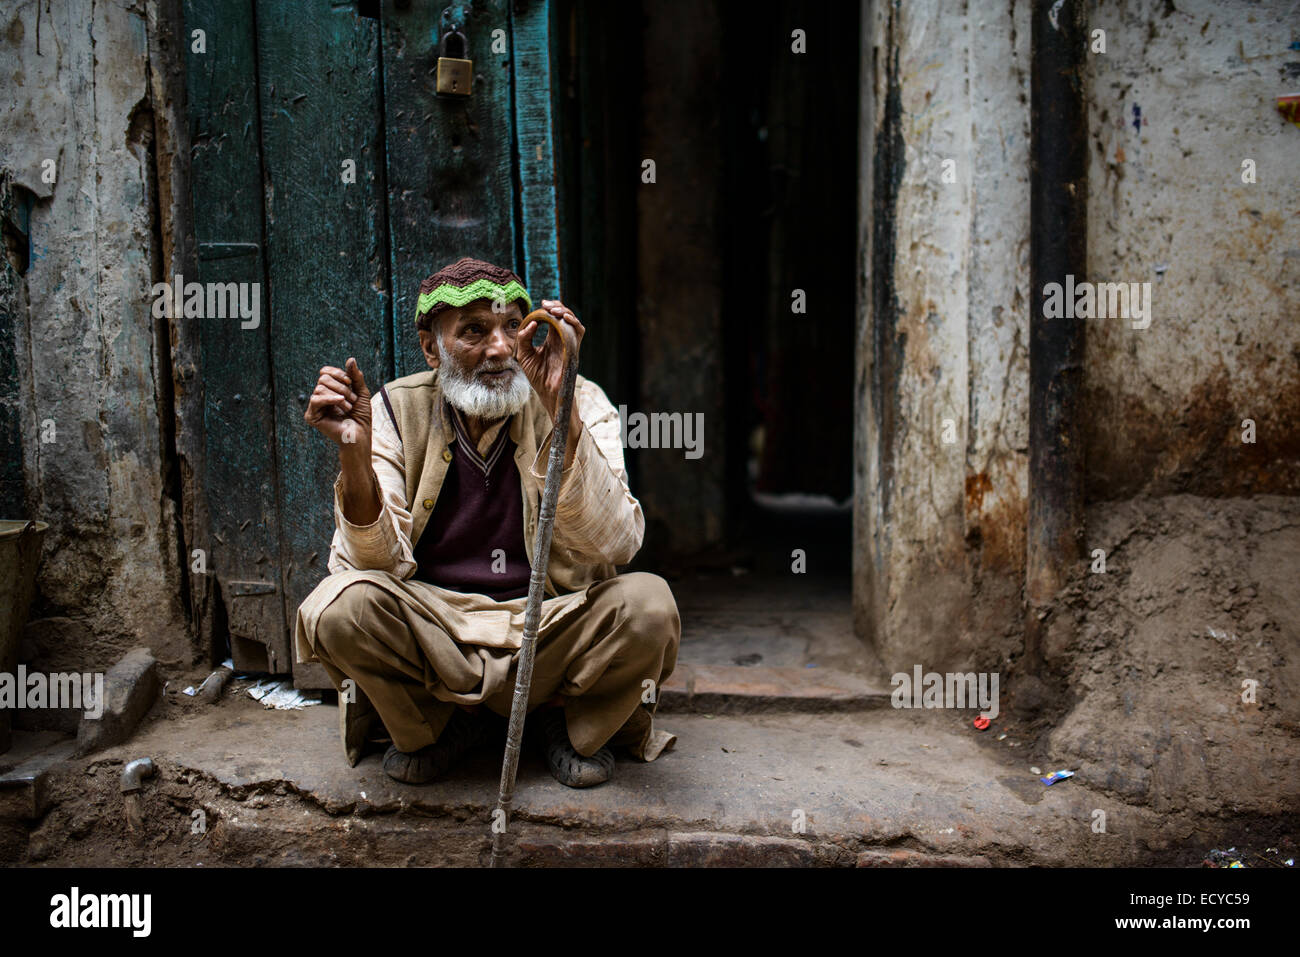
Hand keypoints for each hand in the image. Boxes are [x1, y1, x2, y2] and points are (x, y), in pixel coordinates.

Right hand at [304, 358, 371, 455]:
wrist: (360, 434)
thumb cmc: (361, 416)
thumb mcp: (361, 392)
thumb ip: (355, 376)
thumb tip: (351, 359)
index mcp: (329, 390)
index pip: (325, 372)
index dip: (338, 373)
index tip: (350, 382)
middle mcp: (320, 396)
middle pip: (323, 378)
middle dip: (341, 386)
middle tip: (352, 399)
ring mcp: (315, 406)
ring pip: (320, 387)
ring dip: (339, 395)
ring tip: (348, 406)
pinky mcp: (311, 416)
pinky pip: (315, 399)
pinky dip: (330, 399)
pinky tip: (340, 402)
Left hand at [515, 300, 583, 421]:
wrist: (547, 392)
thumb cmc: (536, 376)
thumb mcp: (524, 355)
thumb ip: (524, 338)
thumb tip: (532, 324)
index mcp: (551, 338)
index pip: (553, 317)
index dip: (549, 308)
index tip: (541, 304)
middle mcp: (562, 339)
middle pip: (564, 315)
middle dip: (557, 306)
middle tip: (547, 305)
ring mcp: (569, 343)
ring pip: (573, 320)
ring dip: (565, 312)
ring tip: (554, 311)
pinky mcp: (574, 349)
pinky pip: (579, 332)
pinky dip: (574, 322)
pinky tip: (564, 319)